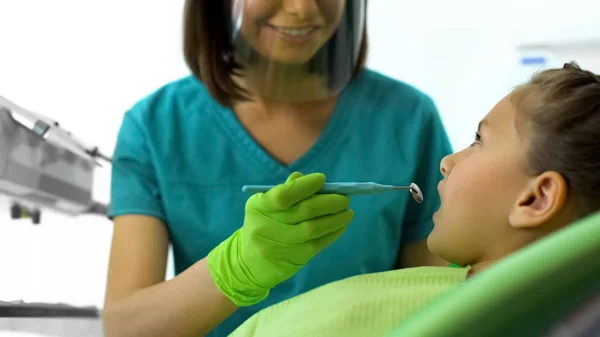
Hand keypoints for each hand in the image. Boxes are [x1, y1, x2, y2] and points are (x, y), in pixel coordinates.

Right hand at [207, 172, 353, 305]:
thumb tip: (308, 179)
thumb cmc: (263, 225)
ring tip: (348, 211)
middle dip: (330, 202)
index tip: (322, 179)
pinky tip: (341, 225)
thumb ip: (285, 191)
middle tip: (345, 198)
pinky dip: (333, 233)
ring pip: (314, 229)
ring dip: (336, 218)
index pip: (284, 194)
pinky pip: (318, 243)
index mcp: (259, 206)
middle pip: (305, 211)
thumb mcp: (265, 206)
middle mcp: (268, 225)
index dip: (306, 186)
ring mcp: (281, 244)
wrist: (248, 262)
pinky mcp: (294, 258)